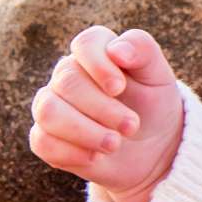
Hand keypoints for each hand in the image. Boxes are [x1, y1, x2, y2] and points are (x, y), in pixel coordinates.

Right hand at [29, 26, 184, 201]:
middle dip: (103, 108)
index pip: (85, 44)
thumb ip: (142, 50)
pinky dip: (71, 153)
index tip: (119, 88)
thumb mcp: (159, 76)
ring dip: (85, 131)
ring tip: (114, 144)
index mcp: (95, 52)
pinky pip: (42, 142)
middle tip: (132, 126)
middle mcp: (68, 75)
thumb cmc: (154, 106)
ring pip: (48, 112)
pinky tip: (95, 157)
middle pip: (68, 82)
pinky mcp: (47, 137)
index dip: (100, 65)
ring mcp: (53, 105)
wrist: (153, 149)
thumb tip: (116, 50)